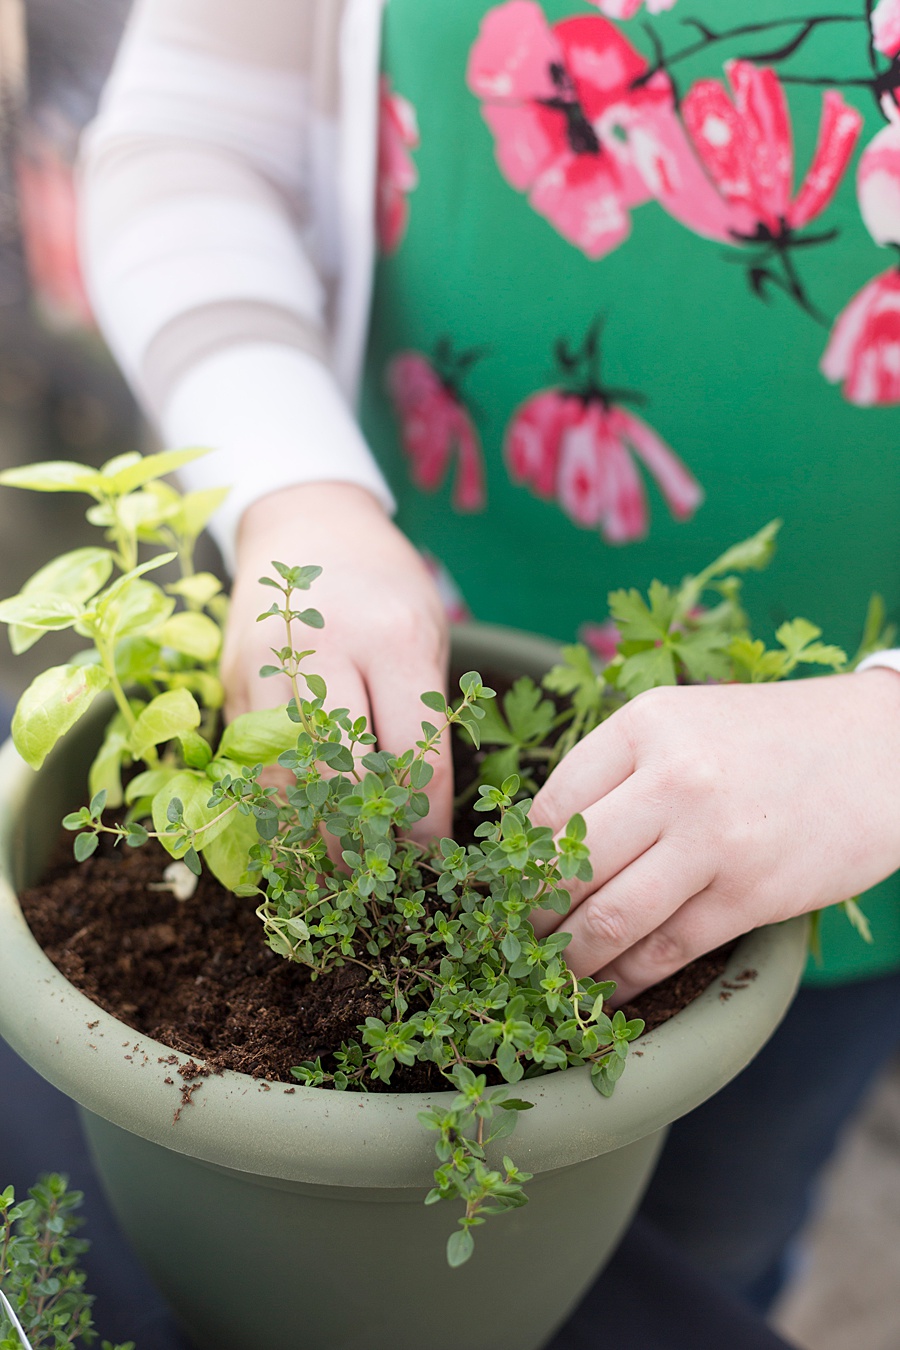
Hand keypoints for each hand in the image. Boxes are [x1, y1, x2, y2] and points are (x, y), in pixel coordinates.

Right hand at [221, 481, 452, 839]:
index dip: (425, 825)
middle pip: (341, 774)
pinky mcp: (232, 677)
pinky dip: (275, 805)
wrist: (308, 522)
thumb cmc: (386, 588)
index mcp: (394, 638)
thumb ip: (423, 714)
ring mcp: (268, 661)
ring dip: (311, 834)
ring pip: (285, 775)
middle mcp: (325, 648)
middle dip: (363, 840)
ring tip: (337, 873)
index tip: (434, 862)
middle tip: (382, 879)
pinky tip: (297, 833)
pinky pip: (251, 759)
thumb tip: (422, 816)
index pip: (414, 756)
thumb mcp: (429, 632)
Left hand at [529, 671, 899, 1000]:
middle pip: (568, 866)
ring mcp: (714, 839)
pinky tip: (609, 992)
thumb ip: (619, 768)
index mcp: (646, 724)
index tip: (512, 889)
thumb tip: (540, 842)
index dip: (522, 859)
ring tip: (556, 975)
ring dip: (572, 959)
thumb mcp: (686, 721)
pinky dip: (626, 981)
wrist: (881, 750)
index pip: (550, 804)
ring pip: (609, 916)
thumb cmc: (770, 738)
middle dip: (535, 916)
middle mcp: (674, 776)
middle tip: (521, 941)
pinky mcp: (751, 894)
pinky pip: (666, 950)